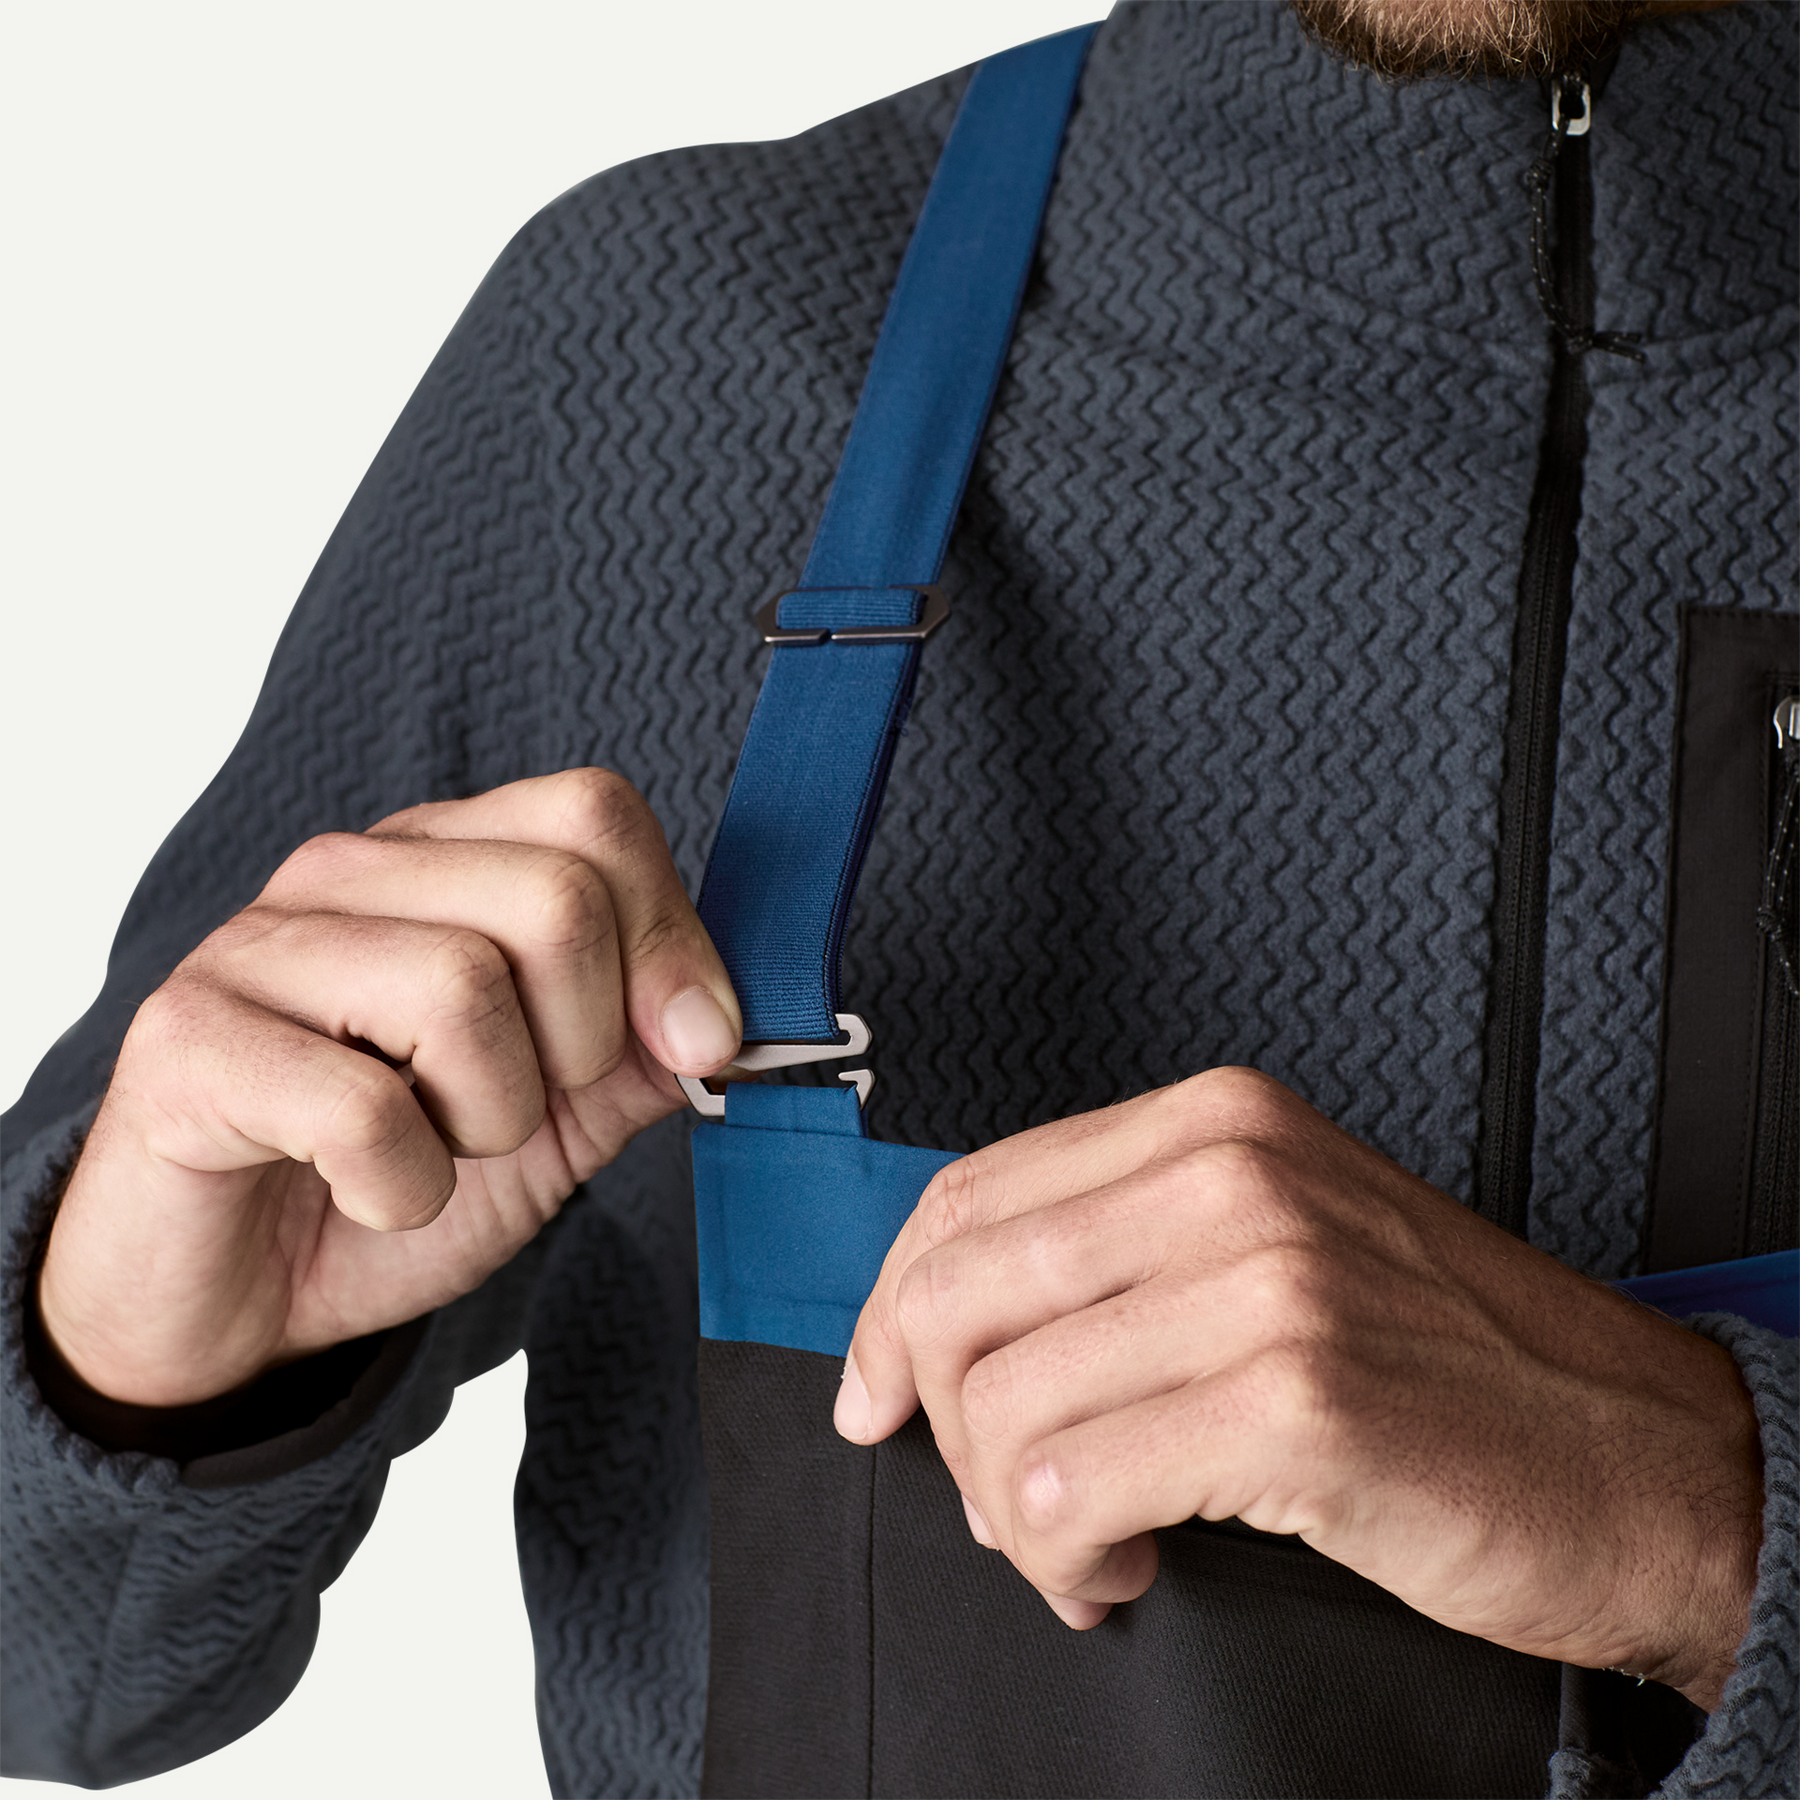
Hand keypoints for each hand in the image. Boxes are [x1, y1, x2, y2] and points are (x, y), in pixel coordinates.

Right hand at [38, 768, 738, 1407]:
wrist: (235, 1298)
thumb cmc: (390, 1178)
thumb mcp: (557, 1113)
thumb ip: (644, 1049)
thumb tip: (734, 1020)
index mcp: (443, 861)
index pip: (594, 816)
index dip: (671, 939)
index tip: (685, 1044)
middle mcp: (348, 876)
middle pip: (555, 899)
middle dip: (581, 1045)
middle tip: (513, 1113)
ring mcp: (257, 950)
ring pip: (462, 991)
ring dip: (489, 1123)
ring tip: (432, 1151)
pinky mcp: (187, 1048)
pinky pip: (362, 1110)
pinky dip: (401, 1186)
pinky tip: (364, 1194)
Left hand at [837, 1067, 1763, 1711]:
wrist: (1636, 1456)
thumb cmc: (1451, 1362)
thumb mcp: (1277, 1247)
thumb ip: (1123, 1251)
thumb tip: (944, 1324)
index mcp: (1214, 1124)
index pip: (970, 1196)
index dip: (890, 1307)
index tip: (877, 1388)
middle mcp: (1230, 1176)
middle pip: (956, 1293)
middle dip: (936, 1418)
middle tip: (993, 1492)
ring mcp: (1264, 1279)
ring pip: (1000, 1403)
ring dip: (1012, 1512)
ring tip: (1083, 1543)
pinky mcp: (1295, 1400)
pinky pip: (1072, 1487)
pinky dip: (1065, 1555)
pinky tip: (1125, 1568)